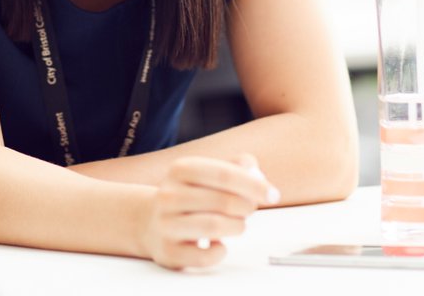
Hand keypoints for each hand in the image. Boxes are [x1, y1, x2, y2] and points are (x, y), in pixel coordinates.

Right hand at [139, 153, 280, 269]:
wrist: (150, 222)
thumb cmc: (188, 196)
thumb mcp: (205, 173)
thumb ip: (233, 166)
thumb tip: (253, 168)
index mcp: (180, 169)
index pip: (223, 173)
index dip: (253, 184)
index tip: (273, 194)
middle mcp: (168, 195)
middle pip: (223, 201)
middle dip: (246, 207)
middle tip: (249, 209)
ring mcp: (165, 224)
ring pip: (214, 227)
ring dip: (236, 227)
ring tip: (237, 225)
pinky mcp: (167, 251)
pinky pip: (205, 256)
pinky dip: (220, 251)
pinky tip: (218, 243)